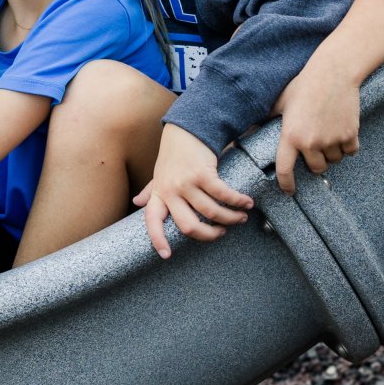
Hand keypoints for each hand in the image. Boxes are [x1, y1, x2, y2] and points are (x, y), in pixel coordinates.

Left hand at [132, 124, 251, 257]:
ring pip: (210, 212)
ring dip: (230, 218)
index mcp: (159, 194)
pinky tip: (246, 203)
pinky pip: (223, 194)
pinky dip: (237, 201)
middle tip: (221, 233)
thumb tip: (136, 202)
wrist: (186, 129)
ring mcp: (186, 183)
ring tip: (240, 217)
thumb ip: (151, 190)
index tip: (166, 256)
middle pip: (188, 226)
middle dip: (208, 235)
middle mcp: (170, 191)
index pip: (152, 221)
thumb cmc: (173, 156)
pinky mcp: (203, 173)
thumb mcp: (159, 174)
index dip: (158, 240)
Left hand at [272, 61, 361, 193]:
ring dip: (332, 153)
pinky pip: (350, 151)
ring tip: (329, 134)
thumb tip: (245, 131)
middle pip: (316, 168)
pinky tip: (342, 132)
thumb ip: (267, 119)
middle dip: (316, 163)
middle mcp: (311, 142)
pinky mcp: (350, 134)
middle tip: (316, 148)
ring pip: (334, 160)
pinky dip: (348, 146)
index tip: (290, 191)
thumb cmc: (304, 84)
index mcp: (291, 135)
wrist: (334, 72)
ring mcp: (332, 139)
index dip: (287, 184)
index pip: (285, 170)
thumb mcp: (281, 101)